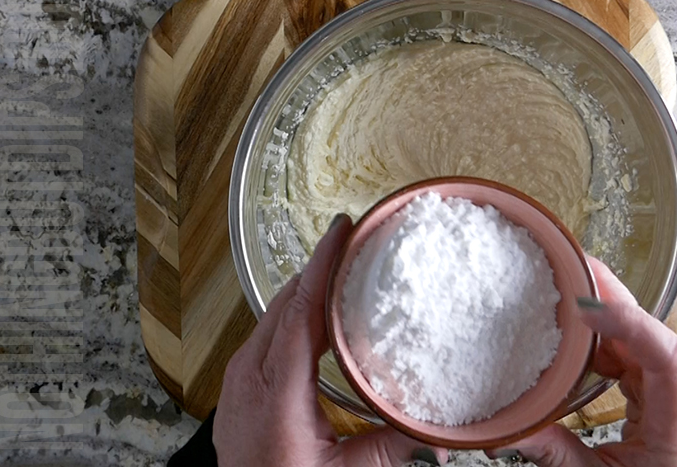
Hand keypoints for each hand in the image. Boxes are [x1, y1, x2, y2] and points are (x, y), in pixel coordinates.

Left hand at [213, 214, 446, 466]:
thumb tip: (438, 431)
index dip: (323, 264)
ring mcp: (238, 380)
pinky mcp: (239, 387)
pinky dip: (293, 318)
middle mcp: (249, 375)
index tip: (342, 230)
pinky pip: (267, 336)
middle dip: (320, 270)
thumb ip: (393, 446)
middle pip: (286, 303)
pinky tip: (316, 320)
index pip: (300, 309)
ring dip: (307, 293)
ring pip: (273, 316)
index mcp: (275, 390)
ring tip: (340, 276)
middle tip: (353, 247)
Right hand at [488, 257, 676, 466]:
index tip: (587, 309)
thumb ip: (556, 455)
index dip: (631, 324)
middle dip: (611, 304)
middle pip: (655, 339)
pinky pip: (645, 358)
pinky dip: (612, 346)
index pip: (671, 358)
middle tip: (571, 271)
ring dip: (607, 323)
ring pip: (647, 343)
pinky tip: (584, 337)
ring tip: (568, 297)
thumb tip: (507, 433)